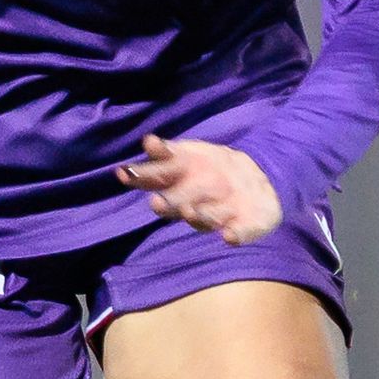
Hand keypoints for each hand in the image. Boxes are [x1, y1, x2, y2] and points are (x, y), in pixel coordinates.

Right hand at [121, 133, 282, 245]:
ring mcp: (218, 216)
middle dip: (167, 205)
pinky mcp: (242, 226)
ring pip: (204, 219)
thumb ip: (165, 152)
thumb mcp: (187, 154)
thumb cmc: (210, 169)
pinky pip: (239, 232)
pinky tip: (228, 236)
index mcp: (177, 184)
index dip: (140, 178)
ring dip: (195, 217)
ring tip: (188, 211)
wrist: (255, 183)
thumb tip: (148, 141)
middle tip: (155, 203)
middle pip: (176, 205)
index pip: (154, 181)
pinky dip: (234, 234)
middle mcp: (193, 204)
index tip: (124, 173)